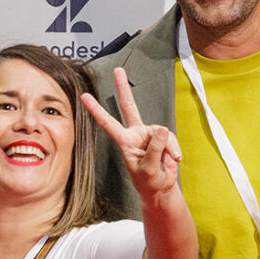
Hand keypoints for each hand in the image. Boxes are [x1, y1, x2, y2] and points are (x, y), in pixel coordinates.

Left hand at [83, 68, 182, 207]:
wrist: (161, 188)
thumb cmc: (148, 181)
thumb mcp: (148, 169)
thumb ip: (154, 149)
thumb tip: (163, 129)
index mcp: (124, 141)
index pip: (107, 123)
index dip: (96, 110)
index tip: (84, 96)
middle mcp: (135, 134)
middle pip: (129, 106)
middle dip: (123, 88)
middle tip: (118, 70)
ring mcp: (149, 134)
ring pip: (161, 132)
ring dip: (167, 148)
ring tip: (169, 161)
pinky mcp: (163, 137)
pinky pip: (170, 138)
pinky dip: (174, 149)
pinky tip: (175, 159)